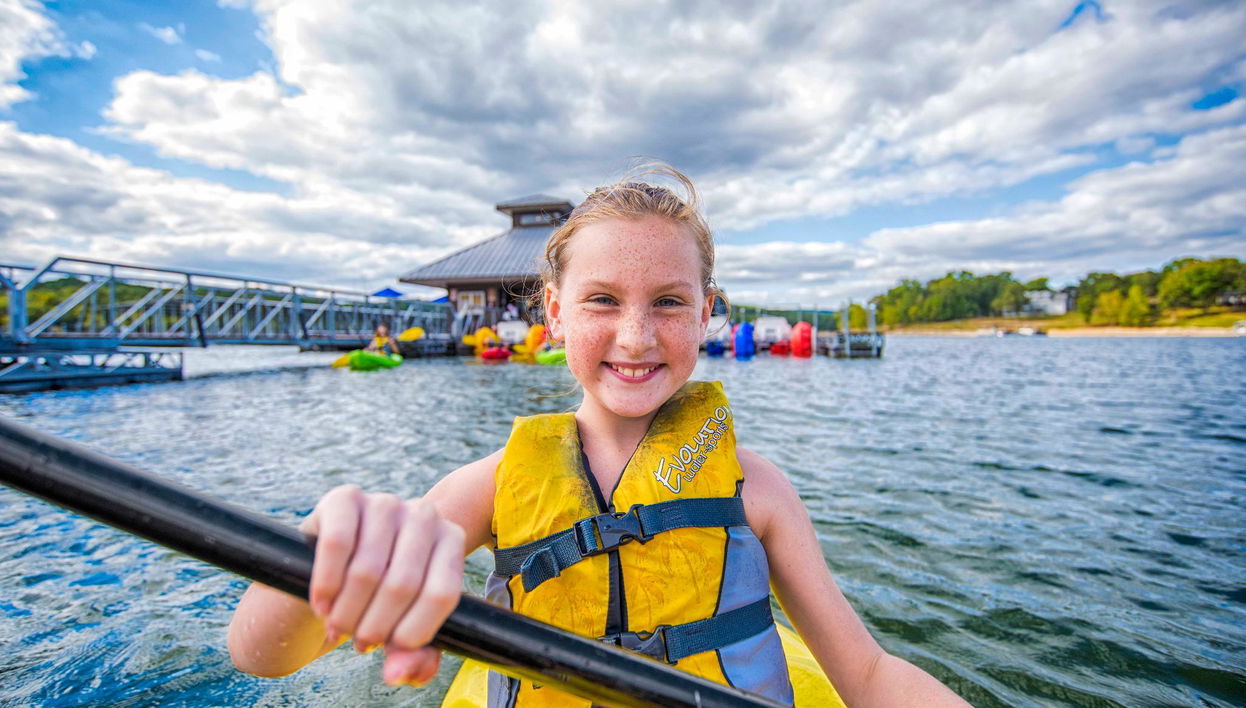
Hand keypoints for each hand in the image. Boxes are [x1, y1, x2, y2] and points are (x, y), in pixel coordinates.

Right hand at [300, 485, 465, 685]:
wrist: (336, 567)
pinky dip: (326, 585)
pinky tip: (322, 604)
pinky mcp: (345, 498)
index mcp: (451, 541)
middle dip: (375, 626)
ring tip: (339, 625)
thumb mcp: (403, 630)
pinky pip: (337, 544)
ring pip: (367, 570)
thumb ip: (414, 659)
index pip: (442, 595)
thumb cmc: (381, 601)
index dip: (414, 632)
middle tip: (360, 641)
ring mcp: (386, 502)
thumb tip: (399, 673)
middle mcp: (424, 514)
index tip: (393, 647)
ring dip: (347, 611)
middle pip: (403, 585)